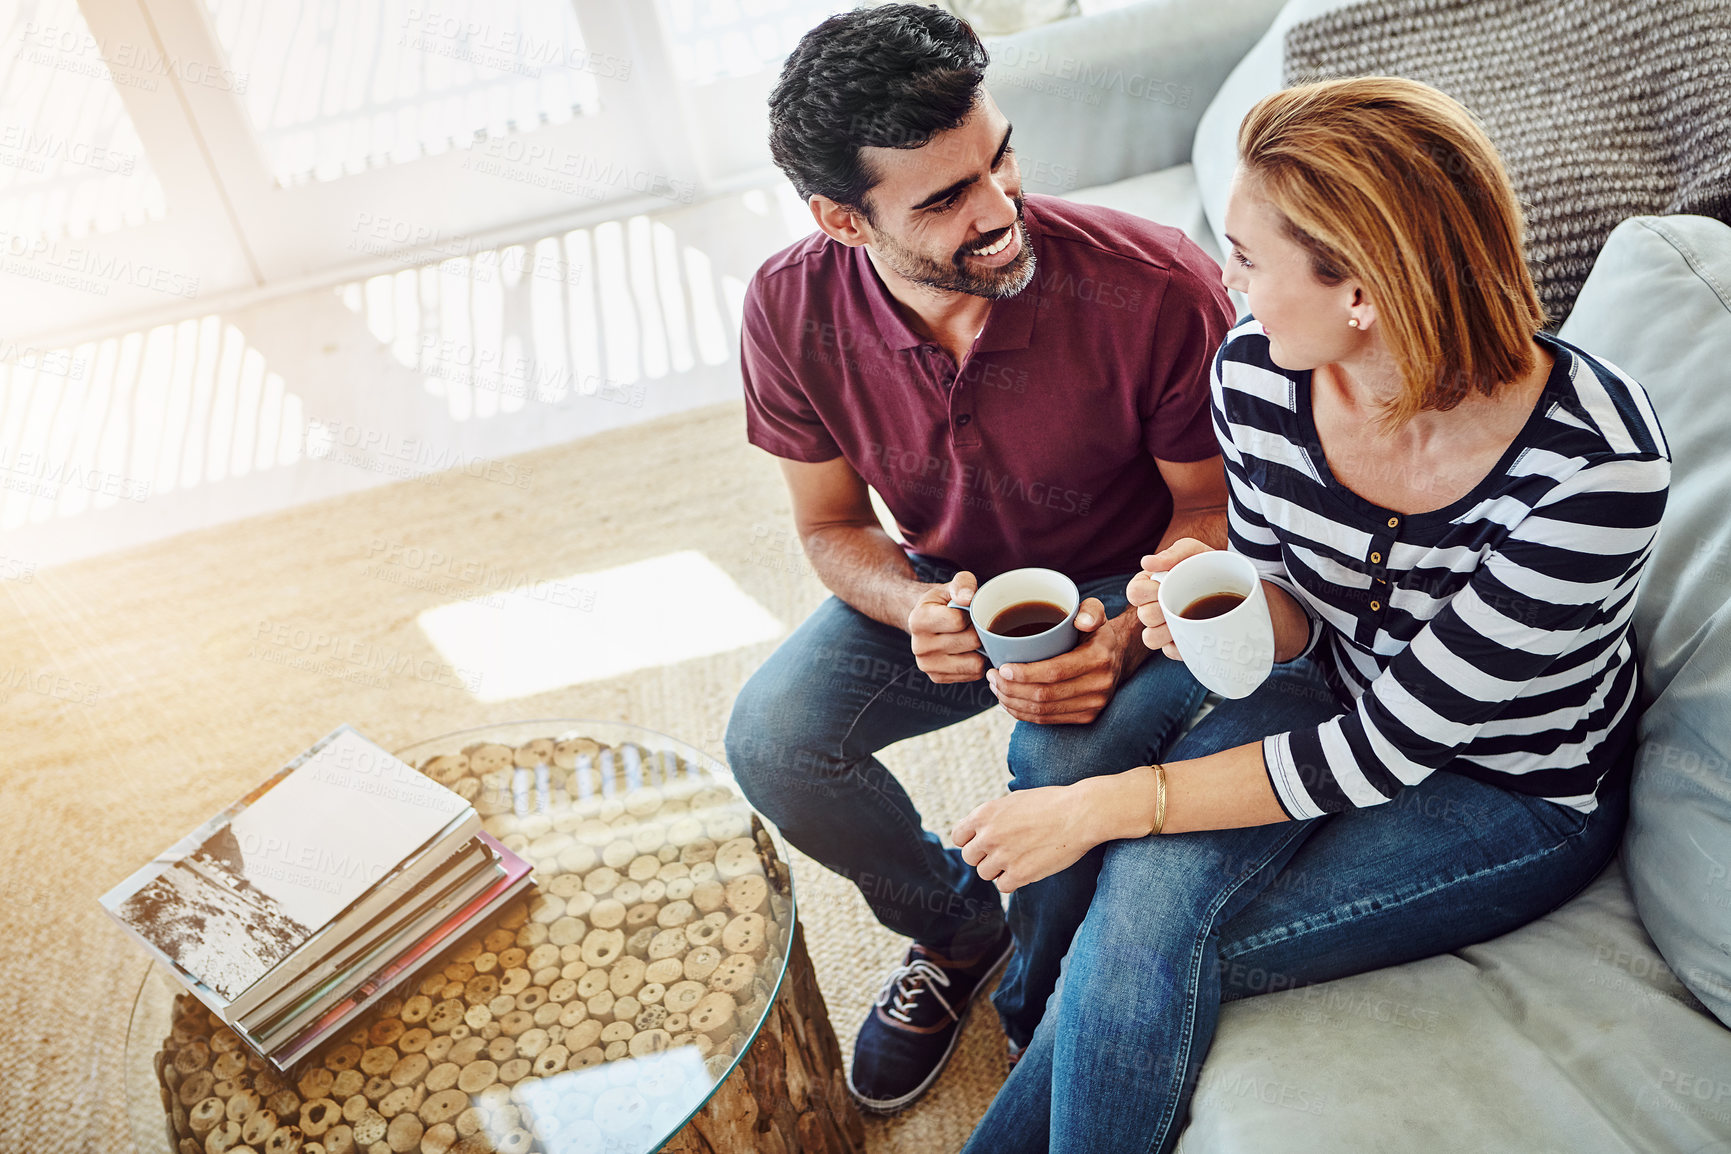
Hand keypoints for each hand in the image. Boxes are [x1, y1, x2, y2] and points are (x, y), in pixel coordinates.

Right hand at [908, 572, 986, 682]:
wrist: (925, 622)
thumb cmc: (943, 603)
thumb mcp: (951, 586)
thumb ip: (962, 583)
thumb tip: (967, 598)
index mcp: (919, 620)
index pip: (958, 621)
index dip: (970, 614)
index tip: (965, 612)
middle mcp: (919, 646)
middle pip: (970, 642)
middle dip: (978, 631)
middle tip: (972, 625)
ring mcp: (927, 665)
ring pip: (974, 662)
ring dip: (980, 650)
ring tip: (970, 638)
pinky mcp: (938, 678)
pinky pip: (973, 674)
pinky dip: (976, 662)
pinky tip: (967, 651)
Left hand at [952, 782, 1105, 892]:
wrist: (1079, 813)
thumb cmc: (1052, 803)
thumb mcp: (1014, 800)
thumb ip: (993, 817)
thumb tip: (981, 831)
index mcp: (984, 814)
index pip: (957, 837)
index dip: (969, 841)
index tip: (983, 842)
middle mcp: (989, 835)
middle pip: (969, 858)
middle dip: (984, 856)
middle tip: (1005, 851)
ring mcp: (1003, 856)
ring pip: (985, 874)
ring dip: (999, 869)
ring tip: (1019, 858)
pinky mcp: (1020, 874)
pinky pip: (1003, 886)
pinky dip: (1013, 881)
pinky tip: (1027, 868)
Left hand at [987, 599, 1130, 723]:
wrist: (1117, 657)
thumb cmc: (1095, 631)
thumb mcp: (1095, 612)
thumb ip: (1090, 610)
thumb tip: (1081, 620)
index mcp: (1098, 659)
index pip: (1055, 671)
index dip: (1025, 673)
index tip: (1002, 667)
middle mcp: (1099, 686)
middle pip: (1045, 695)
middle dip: (1011, 688)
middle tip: (991, 675)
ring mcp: (1093, 706)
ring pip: (1043, 711)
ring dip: (1013, 702)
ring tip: (995, 686)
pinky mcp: (1086, 717)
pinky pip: (1048, 720)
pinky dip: (1023, 713)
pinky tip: (1008, 701)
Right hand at [1127, 538, 1217, 658]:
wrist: (1232, 580)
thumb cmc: (1206, 563)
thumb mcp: (1191, 551)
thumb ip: (1171, 554)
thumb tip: (1146, 562)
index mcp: (1148, 585)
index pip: (1134, 592)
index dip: (1148, 591)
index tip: (1168, 584)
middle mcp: (1151, 607)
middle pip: (1143, 616)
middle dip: (1163, 610)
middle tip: (1183, 601)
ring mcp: (1163, 628)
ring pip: (1151, 639)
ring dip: (1166, 631)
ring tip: (1187, 620)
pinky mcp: (1177, 644)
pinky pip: (1170, 652)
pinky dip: (1180, 646)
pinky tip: (1193, 635)